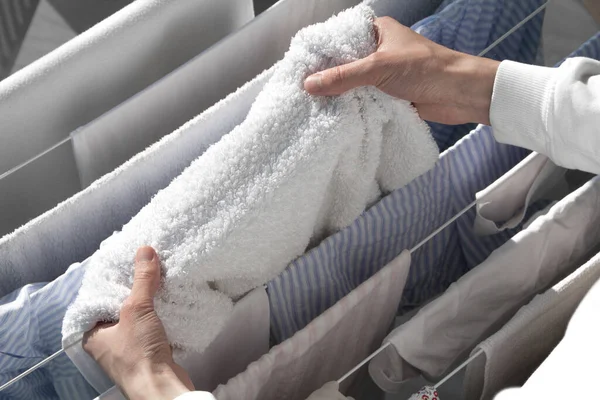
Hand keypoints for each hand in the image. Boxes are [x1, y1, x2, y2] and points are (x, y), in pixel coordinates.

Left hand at [83, 246, 193, 399]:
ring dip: (152, 302)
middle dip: (137, 289)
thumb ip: (142, 280)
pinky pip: (153, 327)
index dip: (115, 279)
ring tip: (162, 281)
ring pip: (139, 317)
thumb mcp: (136, 309)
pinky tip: (171, 303)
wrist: (161, 387)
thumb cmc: (138, 356)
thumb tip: (145, 251)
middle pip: (122, 306)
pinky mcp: (149, 353)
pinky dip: (162, 316)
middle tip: (149, 268)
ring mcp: (129, 348)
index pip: (100, 298)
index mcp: (94, 333)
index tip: (128, 262)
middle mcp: (108, 341)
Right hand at [304, 17, 499, 124]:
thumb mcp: (378, 68)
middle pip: (345, 63)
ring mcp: (385, 74)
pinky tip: (335, 115)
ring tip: (313, 105)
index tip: (300, 67)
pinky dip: (354, 107)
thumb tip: (309, 85)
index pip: (341, 38)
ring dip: (341, 95)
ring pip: (355, 84)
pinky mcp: (391, 95)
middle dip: (328, 77)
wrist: (460, 94)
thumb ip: (343, 77)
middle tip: (302, 90)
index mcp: (377, 31)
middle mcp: (379, 50)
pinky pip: (366, 100)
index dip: (321, 52)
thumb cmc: (424, 69)